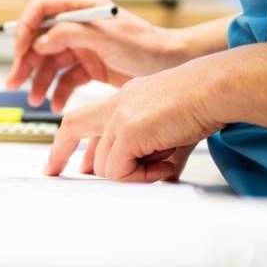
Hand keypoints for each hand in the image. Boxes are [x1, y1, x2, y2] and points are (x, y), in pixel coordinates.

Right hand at [6, 0, 185, 110]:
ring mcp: (84, 47)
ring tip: (35, 99)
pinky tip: (55, 104)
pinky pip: (66, 79)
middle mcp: (80, 26)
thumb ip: (70, 34)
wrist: (171, 66)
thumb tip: (41, 40)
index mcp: (83, 8)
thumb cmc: (147, 45)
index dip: (26, 27)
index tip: (20, 49)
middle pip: (41, 40)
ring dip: (39, 81)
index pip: (42, 9)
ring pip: (50, 63)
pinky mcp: (91, 68)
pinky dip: (58, 92)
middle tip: (15, 81)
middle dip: (26, 61)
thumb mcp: (106, 36)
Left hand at [45, 57, 224, 181]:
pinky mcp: (127, 131)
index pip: (90, 120)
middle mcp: (117, 104)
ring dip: (134, 175)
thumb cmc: (204, 102)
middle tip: (51, 173)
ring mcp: (119, 117)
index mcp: (126, 98)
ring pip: (105, 165)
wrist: (215, 89)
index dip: (73, 139)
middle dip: (58, 153)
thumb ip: (163, 153)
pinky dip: (143, 177)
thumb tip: (164, 177)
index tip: (68, 158)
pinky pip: (121, 171)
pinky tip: (166, 166)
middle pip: (72, 127)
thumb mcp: (175, 131)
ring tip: (164, 167)